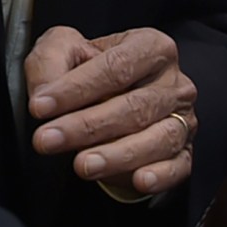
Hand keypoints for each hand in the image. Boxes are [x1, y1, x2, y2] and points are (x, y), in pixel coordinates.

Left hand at [26, 26, 197, 196]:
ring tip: (83, 165)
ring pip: (157, 138)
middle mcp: (172, 82)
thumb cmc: (92, 73)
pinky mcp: (185, 151)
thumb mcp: (65, 52)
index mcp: (149, 47)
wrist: (113, 100)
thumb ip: (51, 61)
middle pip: (134, 106)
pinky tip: (139, 180)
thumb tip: (44, 92)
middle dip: (87, 126)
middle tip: (48, 140)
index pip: (116, 66)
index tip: (41, 106)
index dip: (77, 88)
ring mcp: (182, 118)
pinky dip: (160, 175)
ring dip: (117, 155)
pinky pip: (178, 166)